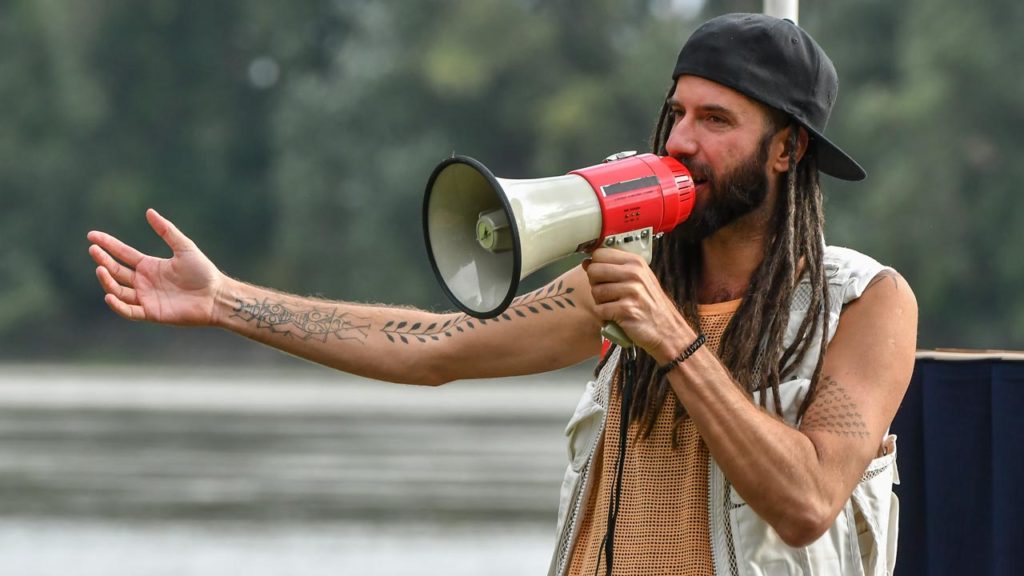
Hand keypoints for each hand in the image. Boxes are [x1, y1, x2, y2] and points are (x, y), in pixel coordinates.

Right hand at [87, 209, 223, 325]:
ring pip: (118, 290)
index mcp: (149, 266)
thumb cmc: (203, 272)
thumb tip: (149, 211)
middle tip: (93, 249)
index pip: (122, 254)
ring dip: (107, 281)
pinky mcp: (151, 313)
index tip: (92, 236)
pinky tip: (110, 295)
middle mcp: (144, 282)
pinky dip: (117, 305)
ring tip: (101, 269)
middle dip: (103, 260)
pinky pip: (129, 311)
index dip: (107, 245)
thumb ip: (166, 231)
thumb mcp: (184, 247)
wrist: (216, 295)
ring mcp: (146, 298)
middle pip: (116, 271)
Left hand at [583, 247, 692, 361]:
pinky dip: (604, 317)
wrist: (667, 330)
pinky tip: (616, 318)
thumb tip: (587, 263)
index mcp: (636, 262)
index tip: (601, 276)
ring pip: (595, 292)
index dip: (595, 265)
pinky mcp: (626, 309)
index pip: (600, 253)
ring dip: (601, 303)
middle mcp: (634, 273)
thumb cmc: (650, 306)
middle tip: (609, 295)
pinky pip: (599, 310)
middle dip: (596, 285)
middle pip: (594, 271)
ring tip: (616, 307)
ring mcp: (631, 291)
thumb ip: (614, 269)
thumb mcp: (638, 279)